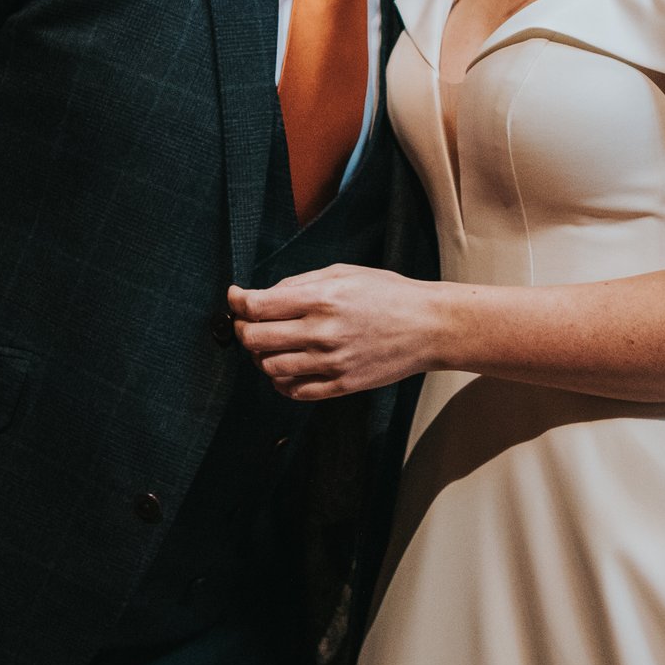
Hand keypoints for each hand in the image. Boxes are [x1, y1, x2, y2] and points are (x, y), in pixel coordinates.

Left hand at [228, 264, 444, 401]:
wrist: (429, 327)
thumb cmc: (388, 293)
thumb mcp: (344, 273)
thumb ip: (301, 283)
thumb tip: (264, 296)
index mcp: (321, 298)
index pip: (258, 306)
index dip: (237, 302)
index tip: (236, 298)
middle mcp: (321, 332)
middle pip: (255, 339)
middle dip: (243, 330)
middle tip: (247, 323)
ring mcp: (330, 363)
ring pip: (269, 367)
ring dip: (261, 357)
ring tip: (270, 346)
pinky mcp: (341, 385)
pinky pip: (294, 391)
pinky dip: (281, 381)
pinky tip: (287, 367)